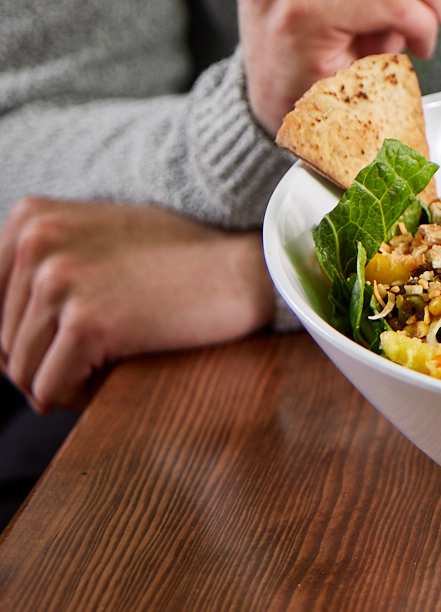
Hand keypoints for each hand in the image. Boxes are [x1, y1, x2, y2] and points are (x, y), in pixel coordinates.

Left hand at [0, 199, 276, 411]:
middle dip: (44, 360)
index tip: (65, 336)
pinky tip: (113, 375)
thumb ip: (43, 261)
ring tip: (108, 363)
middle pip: (1, 340)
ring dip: (61, 381)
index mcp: (31, 217)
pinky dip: (78, 396)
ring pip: (19, 371)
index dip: (25, 332)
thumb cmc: (178, 259)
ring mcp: (60, 280)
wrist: (243, 269)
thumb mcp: (96, 238)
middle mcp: (38, 242)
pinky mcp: (88, 321)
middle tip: (97, 353)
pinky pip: (50, 389)